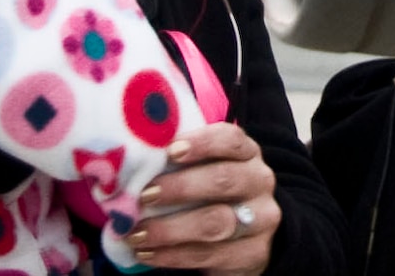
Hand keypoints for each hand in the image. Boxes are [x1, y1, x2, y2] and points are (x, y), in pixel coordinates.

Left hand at [125, 121, 278, 274]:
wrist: (245, 238)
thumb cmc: (211, 195)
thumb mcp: (204, 171)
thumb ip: (179, 162)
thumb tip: (132, 159)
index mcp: (247, 153)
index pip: (230, 139)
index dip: (201, 143)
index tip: (169, 151)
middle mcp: (260, 182)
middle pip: (224, 179)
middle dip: (180, 187)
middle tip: (144, 196)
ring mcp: (262, 219)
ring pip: (216, 222)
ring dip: (170, 229)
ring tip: (137, 233)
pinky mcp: (254, 253)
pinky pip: (209, 255)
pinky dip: (173, 256)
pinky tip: (147, 253)